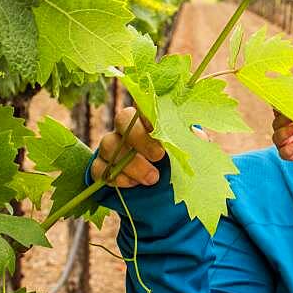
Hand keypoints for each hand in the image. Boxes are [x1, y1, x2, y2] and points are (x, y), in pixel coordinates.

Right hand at [90, 106, 205, 186]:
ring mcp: (111, 146)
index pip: (144, 102)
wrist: (163, 190)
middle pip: (123, 118)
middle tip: (159, 157)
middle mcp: (127, 127)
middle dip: (140, 138)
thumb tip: (193, 132)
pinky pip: (99, 168)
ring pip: (108, 144)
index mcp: (150, 118)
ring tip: (152, 179)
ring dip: (130, 163)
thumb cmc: (177, 162)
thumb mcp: (188, 149)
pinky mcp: (101, 167)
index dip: (148, 110)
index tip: (159, 125)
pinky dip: (118, 178)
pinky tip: (134, 184)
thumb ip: (189, 139)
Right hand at [271, 109, 292, 162]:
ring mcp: (283, 142)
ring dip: (286, 132)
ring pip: (277, 137)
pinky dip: (290, 147)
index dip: (277, 107)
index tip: (281, 104)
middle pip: (276, 124)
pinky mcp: (286, 154)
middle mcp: (280, 129)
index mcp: (284, 117)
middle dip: (283, 120)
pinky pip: (284, 152)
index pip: (277, 111)